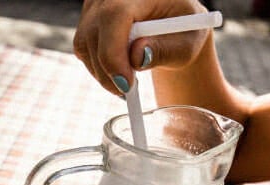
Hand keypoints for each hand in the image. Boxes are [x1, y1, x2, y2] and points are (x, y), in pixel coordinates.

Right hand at [73, 0, 208, 95]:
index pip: (114, 16)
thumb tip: (136, 56)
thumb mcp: (186, 45)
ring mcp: (97, 1)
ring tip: (127, 81)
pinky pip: (84, 46)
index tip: (126, 85)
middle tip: (128, 91)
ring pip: (84, 42)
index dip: (114, 54)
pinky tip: (119, 70)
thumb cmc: (185, 32)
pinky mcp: (90, 15)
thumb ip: (164, 50)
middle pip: (94, 32)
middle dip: (108, 71)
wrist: (176, 24)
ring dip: (103, 71)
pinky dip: (98, 65)